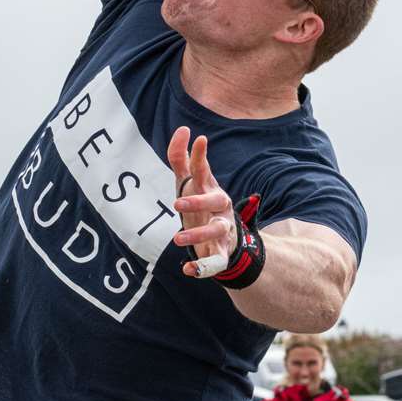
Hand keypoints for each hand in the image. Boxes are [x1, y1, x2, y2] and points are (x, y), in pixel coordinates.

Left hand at [168, 127, 236, 277]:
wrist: (225, 240)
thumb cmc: (202, 205)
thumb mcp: (189, 182)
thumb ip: (181, 157)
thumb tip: (184, 129)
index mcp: (210, 189)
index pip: (204, 170)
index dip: (200, 156)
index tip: (199, 139)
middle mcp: (220, 208)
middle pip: (216, 200)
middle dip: (198, 201)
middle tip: (176, 203)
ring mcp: (222, 230)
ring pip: (217, 231)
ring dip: (197, 235)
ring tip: (177, 239)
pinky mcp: (221, 252)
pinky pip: (215, 262)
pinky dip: (202, 268)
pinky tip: (187, 270)